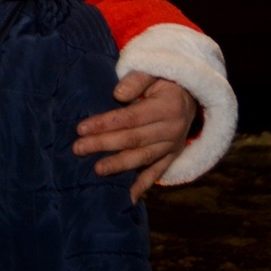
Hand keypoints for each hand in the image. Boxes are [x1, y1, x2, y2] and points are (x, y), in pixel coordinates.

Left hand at [74, 74, 198, 202]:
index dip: (105, 123)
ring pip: (143, 158)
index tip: (81, 128)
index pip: (130, 118)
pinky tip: (126, 198)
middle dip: (103, 145)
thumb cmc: (165, 82)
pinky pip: (156, 173)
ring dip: (118, 166)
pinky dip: (141, 187)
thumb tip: (118, 94)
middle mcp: (172, 129)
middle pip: (133, 139)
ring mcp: (173, 146)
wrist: (192, 97)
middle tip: (78, 149)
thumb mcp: (155, 73)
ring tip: (96, 171)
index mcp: (167, 107)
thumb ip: (137, 80)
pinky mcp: (172, 157)